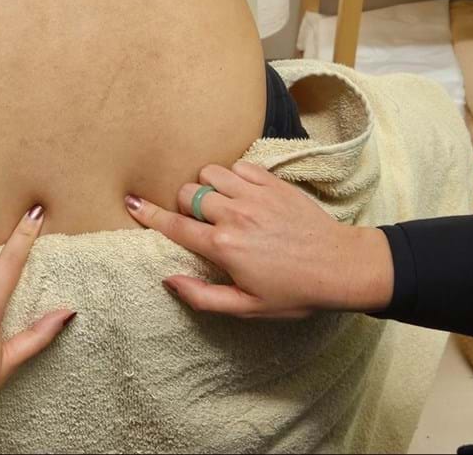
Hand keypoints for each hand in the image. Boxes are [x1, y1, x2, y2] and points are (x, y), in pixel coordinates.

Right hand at [126, 162, 393, 318]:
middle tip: (197, 221)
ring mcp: (255, 195)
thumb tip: (169, 281)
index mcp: (223, 247)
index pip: (174, 226)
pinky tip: (241, 193)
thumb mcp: (247, 307)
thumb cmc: (295, 292)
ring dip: (206, 186)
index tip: (131, 204)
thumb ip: (203, 296)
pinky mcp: (274, 182)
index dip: (148, 215)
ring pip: (210, 173)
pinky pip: (238, 166)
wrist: (341, 266)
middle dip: (184, 205)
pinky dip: (232, 176)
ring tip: (217, 203)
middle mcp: (235, 215)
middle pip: (188, 193)